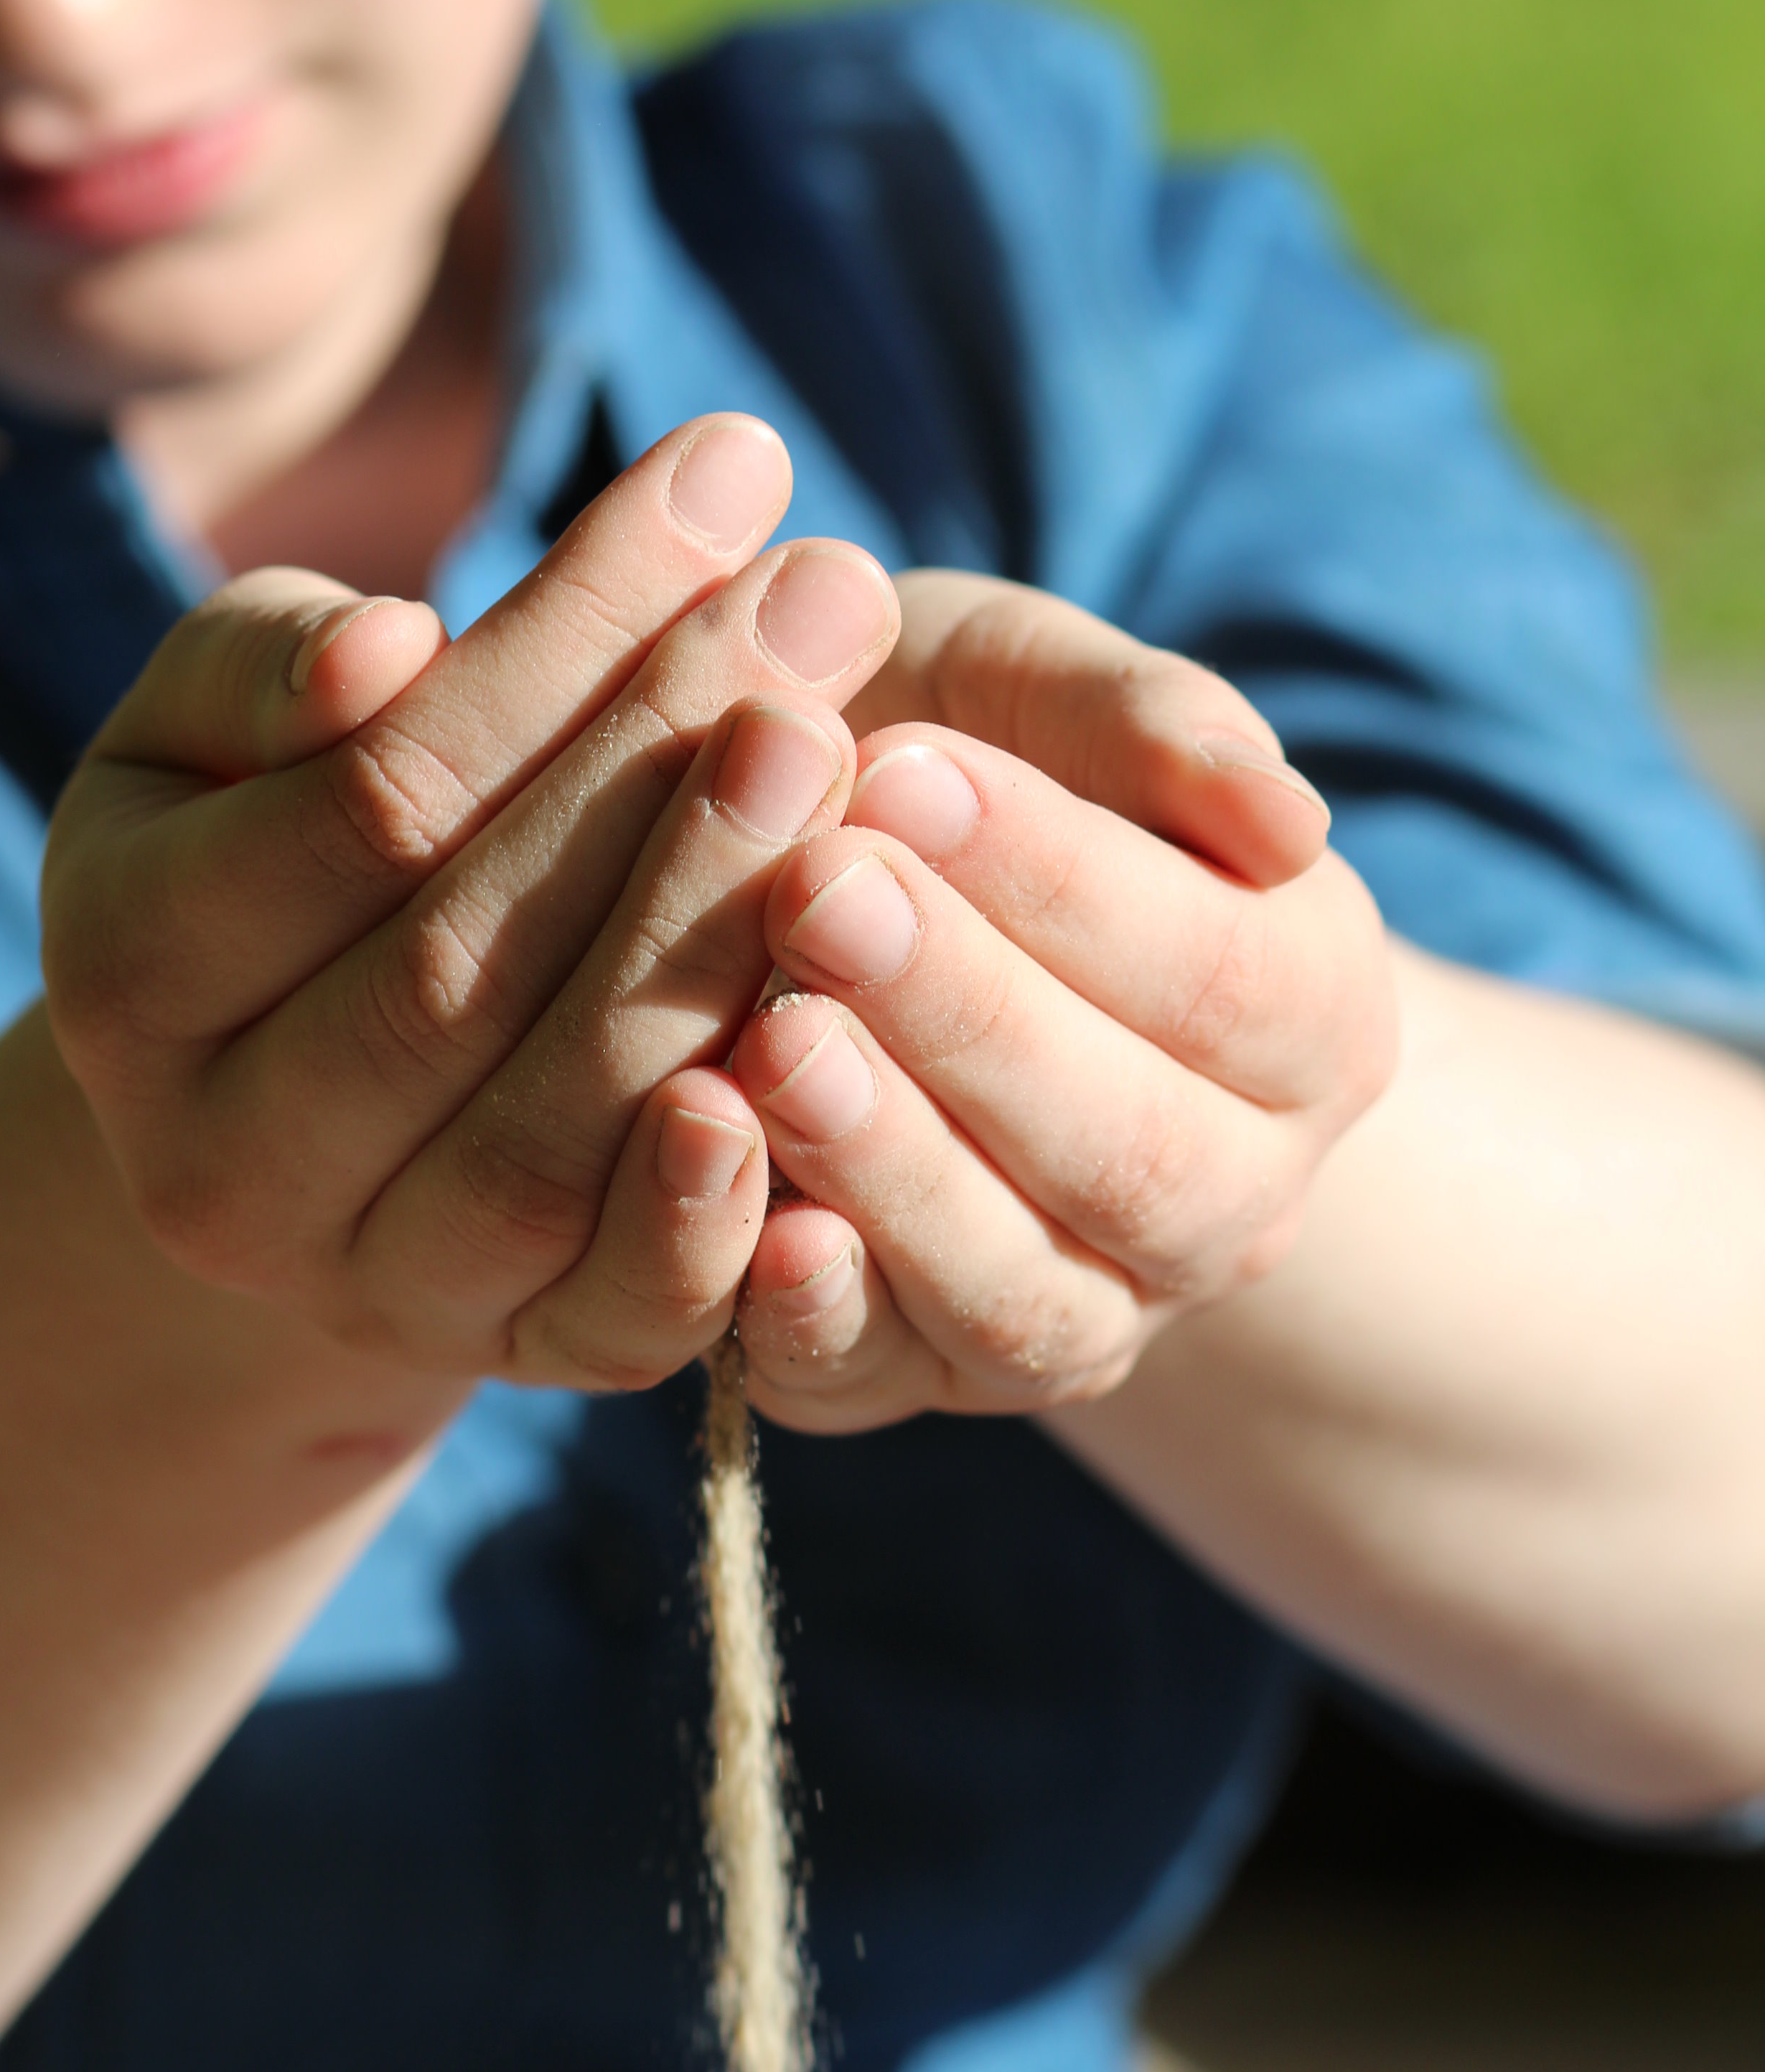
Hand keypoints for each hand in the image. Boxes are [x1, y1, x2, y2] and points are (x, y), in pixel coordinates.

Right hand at [42, 417, 898, 1388]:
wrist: (298, 1105)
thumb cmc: (282, 852)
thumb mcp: (221, 735)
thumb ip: (273, 669)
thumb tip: (390, 647)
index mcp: (131, 973)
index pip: (376, 799)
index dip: (561, 638)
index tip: (730, 473)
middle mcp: (223, 1161)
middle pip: (464, 968)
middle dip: (661, 769)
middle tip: (832, 600)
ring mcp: (370, 1284)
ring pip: (551, 1135)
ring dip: (715, 943)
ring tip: (855, 759)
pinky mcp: (519, 1359)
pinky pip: (623, 1311)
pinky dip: (724, 1205)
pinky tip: (823, 1052)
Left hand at [727, 571, 1398, 1428]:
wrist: (858, 901)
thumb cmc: (954, 761)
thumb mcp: (1034, 694)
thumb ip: (1146, 723)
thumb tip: (1281, 811)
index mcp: (1311, 1015)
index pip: (1223, 974)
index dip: (1066, 883)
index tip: (910, 771)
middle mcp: (1228, 1197)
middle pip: (1135, 1152)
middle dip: (971, 1021)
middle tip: (818, 891)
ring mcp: (1084, 1309)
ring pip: (1019, 1290)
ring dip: (896, 1171)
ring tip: (774, 1043)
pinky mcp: (921, 1375)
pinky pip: (882, 1378)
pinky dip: (820, 1320)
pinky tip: (758, 1236)